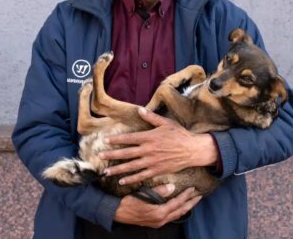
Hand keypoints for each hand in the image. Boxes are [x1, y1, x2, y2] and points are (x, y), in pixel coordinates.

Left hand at [99, 107, 217, 184]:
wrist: (192, 150)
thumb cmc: (179, 134)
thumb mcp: (166, 123)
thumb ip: (151, 117)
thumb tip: (139, 110)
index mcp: (149, 137)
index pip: (129, 138)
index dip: (116, 140)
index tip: (105, 141)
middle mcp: (148, 150)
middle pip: (126, 153)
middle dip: (112, 155)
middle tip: (100, 157)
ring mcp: (152, 162)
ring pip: (131, 166)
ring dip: (118, 169)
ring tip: (106, 172)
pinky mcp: (157, 171)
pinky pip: (141, 176)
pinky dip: (131, 179)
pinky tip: (122, 181)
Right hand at [114, 184, 201, 226]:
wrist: (117, 213)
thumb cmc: (129, 202)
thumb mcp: (144, 194)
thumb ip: (159, 191)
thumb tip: (172, 187)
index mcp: (159, 213)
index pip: (177, 203)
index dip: (186, 196)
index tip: (193, 189)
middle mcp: (161, 220)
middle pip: (180, 211)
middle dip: (190, 204)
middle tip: (199, 196)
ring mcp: (158, 223)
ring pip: (176, 215)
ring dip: (185, 208)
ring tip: (191, 201)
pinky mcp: (154, 222)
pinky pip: (170, 217)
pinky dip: (177, 211)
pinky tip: (178, 207)